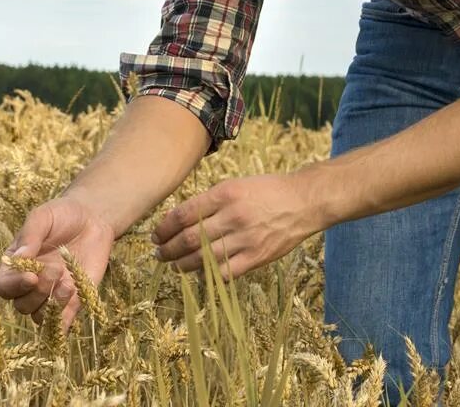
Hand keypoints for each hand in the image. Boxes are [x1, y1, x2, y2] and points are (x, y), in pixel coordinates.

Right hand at [0, 197, 114, 332]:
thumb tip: (20, 258)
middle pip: (22, 305)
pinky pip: (63, 322)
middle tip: (56, 270)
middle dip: (38, 292)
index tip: (32, 275)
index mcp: (16, 265)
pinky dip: (65, 317)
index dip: (15, 286)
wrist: (93, 219)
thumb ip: (31, 235)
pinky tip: (75, 295)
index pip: (5, 286)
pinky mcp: (72, 302)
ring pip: (40, 317)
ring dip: (52, 306)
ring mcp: (51, 294)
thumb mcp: (43, 217)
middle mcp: (30, 284)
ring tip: (68, 284)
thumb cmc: (62, 215)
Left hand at [151, 172, 320, 281]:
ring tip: (173, 265)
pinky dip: (208, 275)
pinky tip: (200, 273)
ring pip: (204, 258)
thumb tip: (180, 220)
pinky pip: (225, 273)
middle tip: (159, 252)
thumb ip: (209, 202)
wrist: (302, 202)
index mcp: (225, 194)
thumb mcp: (234, 185)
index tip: (156, 234)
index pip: (184, 214)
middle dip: (168, 249)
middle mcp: (233, 216)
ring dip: (183, 264)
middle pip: (190, 239)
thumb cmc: (265, 191)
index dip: (164, 227)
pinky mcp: (257, 257)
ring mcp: (245, 239)